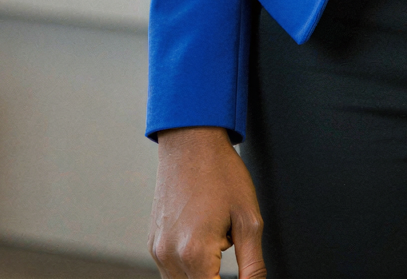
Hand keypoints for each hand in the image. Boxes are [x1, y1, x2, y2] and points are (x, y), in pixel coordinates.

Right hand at [150, 126, 263, 277]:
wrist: (191, 142)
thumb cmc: (221, 173)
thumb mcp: (248, 220)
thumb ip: (253, 265)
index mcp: (195, 253)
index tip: (242, 278)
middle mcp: (170, 256)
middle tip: (229, 247)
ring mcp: (158, 251)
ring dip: (202, 276)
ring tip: (218, 243)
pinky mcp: (153, 244)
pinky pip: (170, 271)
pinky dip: (189, 267)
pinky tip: (203, 241)